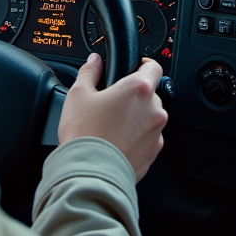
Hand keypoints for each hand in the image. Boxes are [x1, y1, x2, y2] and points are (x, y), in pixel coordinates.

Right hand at [57, 54, 167, 181]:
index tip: (133, 68)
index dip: (143, 65)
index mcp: (139, 89)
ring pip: (149, 117)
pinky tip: (117, 141)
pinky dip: (136, 137)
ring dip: (136, 117)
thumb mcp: (79, 94)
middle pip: (150, 94)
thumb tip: (94, 61)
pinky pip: (148, 138)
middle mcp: (153, 109)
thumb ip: (89, 71)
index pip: (153, 66)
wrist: (89, 174)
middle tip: (113, 103)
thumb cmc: (85, 134)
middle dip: (134, 96)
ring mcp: (156, 133)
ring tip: (112, 126)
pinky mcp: (153, 153)